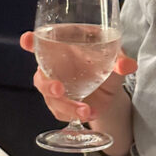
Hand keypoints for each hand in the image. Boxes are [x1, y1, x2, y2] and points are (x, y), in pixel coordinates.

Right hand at [20, 31, 136, 122]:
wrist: (111, 89)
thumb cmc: (108, 63)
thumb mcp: (116, 58)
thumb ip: (120, 60)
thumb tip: (127, 65)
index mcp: (63, 46)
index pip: (41, 41)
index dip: (31, 41)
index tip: (27, 40)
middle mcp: (54, 67)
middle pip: (41, 76)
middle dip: (47, 84)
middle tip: (58, 89)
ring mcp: (55, 87)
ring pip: (50, 99)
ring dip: (65, 106)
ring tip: (84, 110)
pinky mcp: (61, 105)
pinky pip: (60, 112)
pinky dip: (73, 115)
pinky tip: (89, 114)